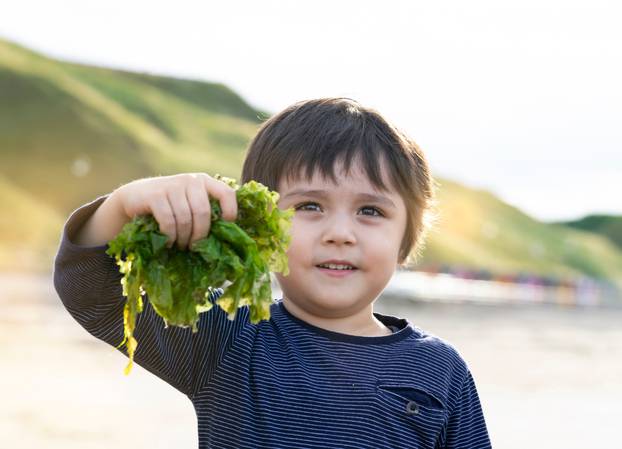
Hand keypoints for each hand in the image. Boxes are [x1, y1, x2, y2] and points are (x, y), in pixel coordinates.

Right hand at [113, 173, 237, 249]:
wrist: (134, 197)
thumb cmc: (169, 206)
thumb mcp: (189, 203)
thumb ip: (206, 211)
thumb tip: (226, 234)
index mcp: (204, 181)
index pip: (226, 193)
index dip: (230, 211)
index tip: (224, 227)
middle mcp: (190, 180)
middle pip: (203, 212)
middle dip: (200, 234)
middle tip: (194, 246)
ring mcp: (172, 185)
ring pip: (185, 219)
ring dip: (183, 238)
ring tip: (181, 245)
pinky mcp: (155, 195)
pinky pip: (168, 221)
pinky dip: (170, 236)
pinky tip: (169, 242)